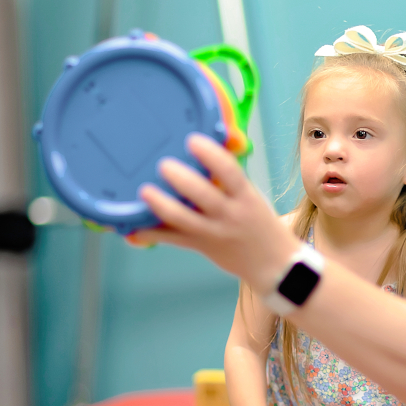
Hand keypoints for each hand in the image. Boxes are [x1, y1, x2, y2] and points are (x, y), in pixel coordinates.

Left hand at [134, 135, 294, 291]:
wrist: (273, 264)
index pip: (230, 172)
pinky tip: (132, 229)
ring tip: (144, 191)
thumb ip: (229, 177)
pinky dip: (150, 234)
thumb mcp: (251, 196)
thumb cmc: (259, 222)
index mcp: (245, 197)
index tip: (192, 141)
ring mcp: (214, 232)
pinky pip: (172, 239)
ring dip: (161, 204)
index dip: (210, 155)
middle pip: (203, 195)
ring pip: (183, 218)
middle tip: (163, 164)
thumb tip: (210, 146)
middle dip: (181, 179)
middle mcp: (230, 215)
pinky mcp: (200, 246)